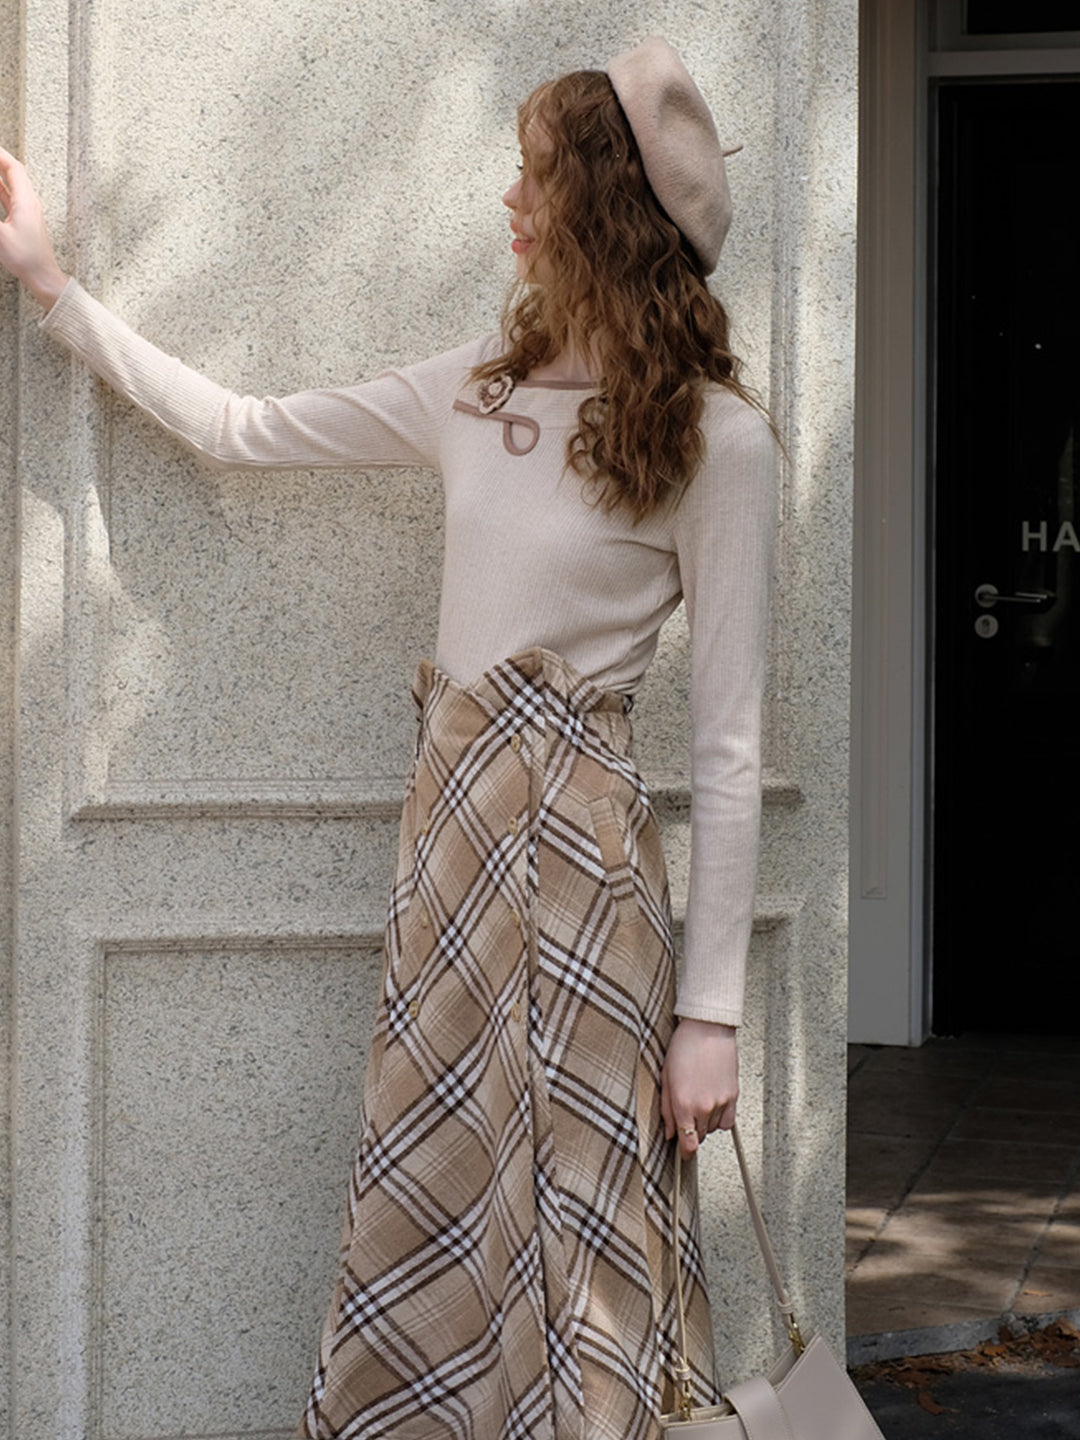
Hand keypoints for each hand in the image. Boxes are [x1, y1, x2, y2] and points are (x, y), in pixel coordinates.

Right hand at [0, 147, 68, 309]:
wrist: (44, 278)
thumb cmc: (27, 260)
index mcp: (26, 202)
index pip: (13, 168)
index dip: (0, 155)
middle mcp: (29, 203)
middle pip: (12, 173)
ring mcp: (27, 212)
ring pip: (10, 185)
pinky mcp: (24, 221)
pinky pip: (9, 197)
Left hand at [661, 1017, 737, 1159]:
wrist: (708, 1028)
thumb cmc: (684, 1046)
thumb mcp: (665, 1077)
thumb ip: (666, 1109)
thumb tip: (668, 1133)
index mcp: (683, 1104)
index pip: (687, 1144)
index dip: (684, 1153)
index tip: (683, 1153)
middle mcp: (704, 1107)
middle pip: (699, 1137)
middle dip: (691, 1131)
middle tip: (685, 1114)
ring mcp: (721, 1102)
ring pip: (713, 1130)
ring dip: (705, 1123)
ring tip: (699, 1101)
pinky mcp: (734, 1096)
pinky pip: (728, 1122)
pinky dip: (720, 1119)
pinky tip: (713, 1105)